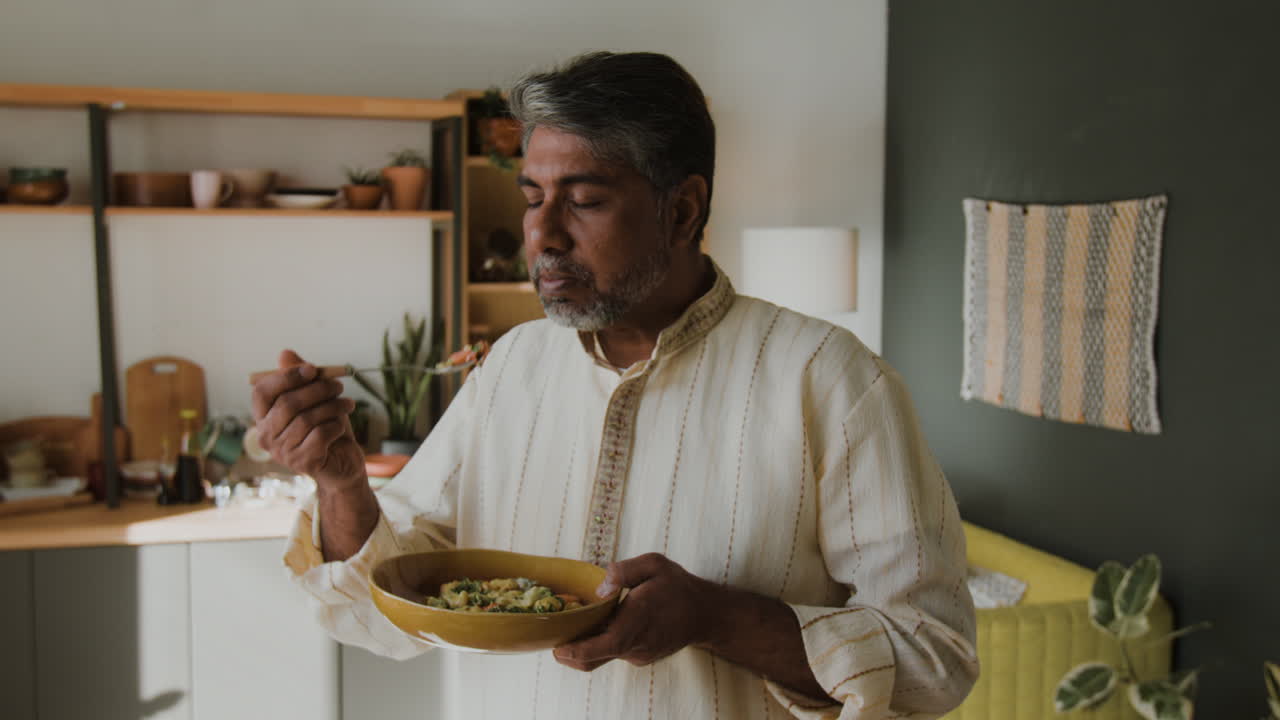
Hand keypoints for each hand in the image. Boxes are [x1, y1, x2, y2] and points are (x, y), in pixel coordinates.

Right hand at [250, 349, 365, 490]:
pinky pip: (320, 435)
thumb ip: (301, 377)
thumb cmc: (325, 427)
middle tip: (338, 385)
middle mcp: (266, 436)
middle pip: (287, 404)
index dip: (286, 377)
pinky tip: (341, 426)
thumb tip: (285, 353)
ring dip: (332, 407)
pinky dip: (335, 426)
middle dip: (317, 390)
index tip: (312, 369)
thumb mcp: (315, 399)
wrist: (342, 462)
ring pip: (306, 419)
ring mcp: (282, 452)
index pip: (262, 392)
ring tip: (348, 404)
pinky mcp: (302, 463)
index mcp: (263, 417)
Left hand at [553, 553, 721, 670]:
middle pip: (595, 658)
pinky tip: (598, 626)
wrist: (705, 614)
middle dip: (570, 653)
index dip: (578, 650)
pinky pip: (613, 652)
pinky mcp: (639, 657)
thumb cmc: (678, 587)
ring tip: (572, 627)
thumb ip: (625, 570)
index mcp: (639, 618)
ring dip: (585, 645)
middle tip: (553, 640)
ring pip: (602, 656)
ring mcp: (638, 654)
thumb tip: (601, 586)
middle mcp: (637, 642)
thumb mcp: (655, 564)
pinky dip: (600, 643)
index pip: (605, 644)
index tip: (557, 649)